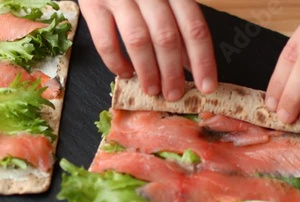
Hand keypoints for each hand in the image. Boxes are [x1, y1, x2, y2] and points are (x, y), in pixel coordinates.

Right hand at [79, 0, 217, 100]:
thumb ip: (177, 25)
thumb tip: (189, 65)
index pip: (193, 27)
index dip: (202, 60)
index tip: (207, 87)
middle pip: (166, 37)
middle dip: (172, 72)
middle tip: (174, 95)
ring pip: (138, 41)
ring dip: (147, 71)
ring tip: (152, 89)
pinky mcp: (93, 5)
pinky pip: (105, 41)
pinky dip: (116, 63)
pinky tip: (125, 73)